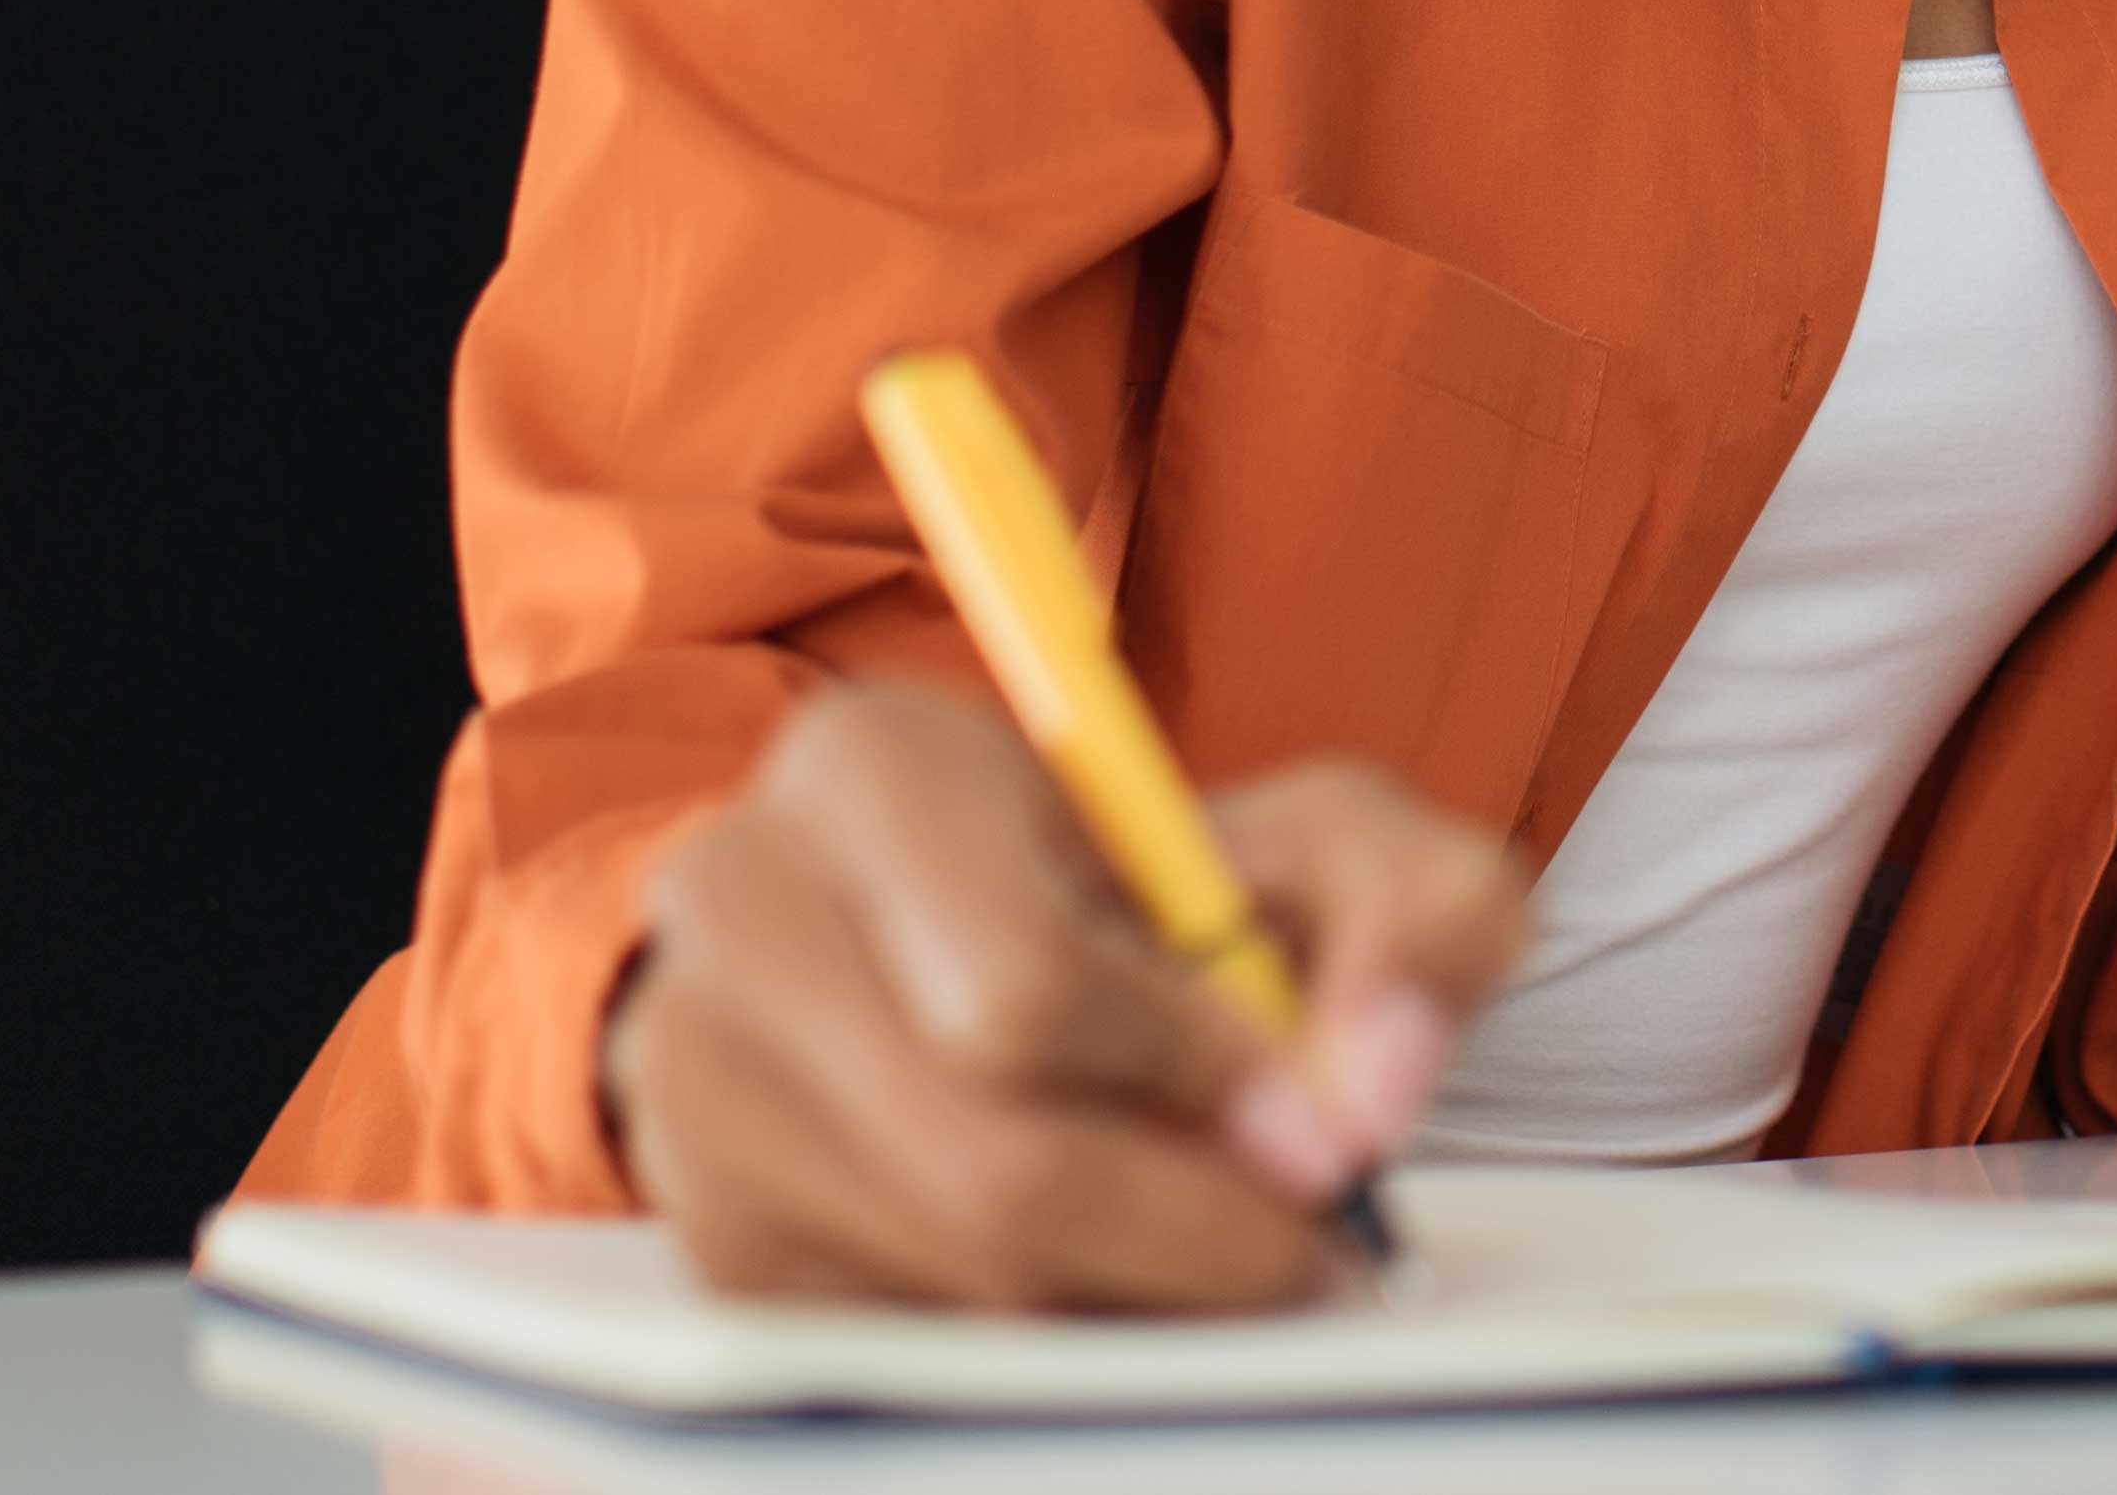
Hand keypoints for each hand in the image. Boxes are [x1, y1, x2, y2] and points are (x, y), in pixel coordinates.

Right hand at [604, 680, 1529, 1307]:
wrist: (960, 950)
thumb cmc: (1148, 888)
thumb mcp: (1316, 843)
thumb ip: (1420, 905)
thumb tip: (1378, 1081)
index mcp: (870, 768)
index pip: (1024, 986)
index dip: (1198, 1078)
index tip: (1317, 1126)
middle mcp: (740, 911)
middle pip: (990, 1165)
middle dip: (1193, 1229)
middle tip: (1305, 1236)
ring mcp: (696, 1088)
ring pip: (957, 1279)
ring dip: (1134, 1292)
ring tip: (1217, 1229)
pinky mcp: (713, 1243)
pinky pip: (910, 1348)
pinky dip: (1049, 1331)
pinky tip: (1106, 1261)